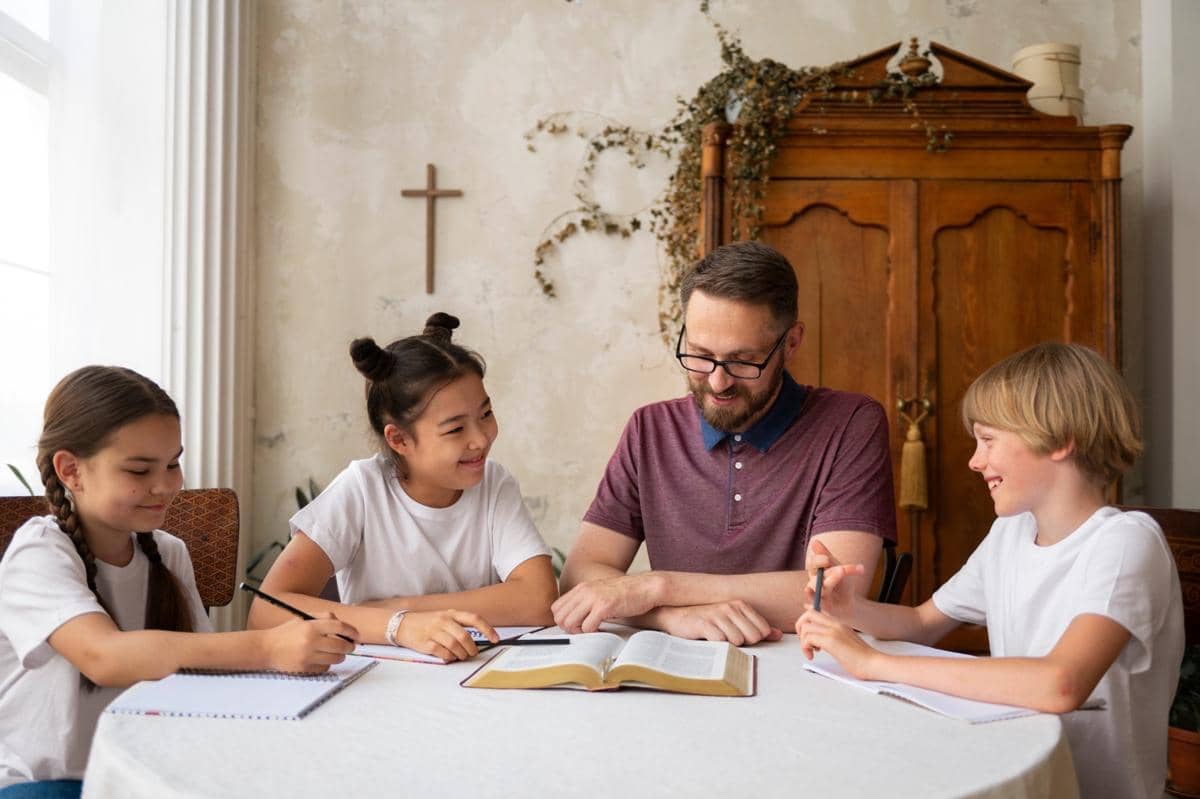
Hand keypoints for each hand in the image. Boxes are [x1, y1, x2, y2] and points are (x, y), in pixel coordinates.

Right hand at [262, 613, 358, 673]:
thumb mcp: (303, 619)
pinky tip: (323, 659)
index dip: (352, 631)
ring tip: (336, 652)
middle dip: (349, 646)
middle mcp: (310, 642)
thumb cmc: (286, 633)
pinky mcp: (305, 669)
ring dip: (339, 656)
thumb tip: (341, 622)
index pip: (339, 627)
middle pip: (341, 645)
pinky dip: (327, 664)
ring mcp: (308, 657)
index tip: (356, 635)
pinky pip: (325, 667)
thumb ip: (323, 617)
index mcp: (311, 627)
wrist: (266, 648)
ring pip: (335, 658)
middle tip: (350, 646)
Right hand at [395, 609, 496, 661]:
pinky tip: (449, 657)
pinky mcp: (426, 643)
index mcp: (451, 613)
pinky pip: (443, 653)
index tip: (495, 639)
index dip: (487, 629)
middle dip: (472, 648)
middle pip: (464, 636)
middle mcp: (443, 620)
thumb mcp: (444, 617)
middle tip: (472, 653)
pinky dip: (450, 658)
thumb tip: (476, 640)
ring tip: (461, 656)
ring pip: (455, 646)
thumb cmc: (427, 622)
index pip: (474, 618)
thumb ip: (458, 625)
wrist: (403, 624)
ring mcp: (434, 631)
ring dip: (461, 654)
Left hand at [552, 574, 659, 632]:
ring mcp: (594, 598)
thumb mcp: (601, 594)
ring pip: (570, 623)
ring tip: (592, 631)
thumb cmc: (626, 594)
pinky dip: (592, 633)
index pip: (556, 608)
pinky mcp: (604, 606)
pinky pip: (587, 626)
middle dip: (569, 629)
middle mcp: (585, 591)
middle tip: (583, 631)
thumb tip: (573, 620)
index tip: (576, 626)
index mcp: (582, 588)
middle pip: (560, 617)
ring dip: (579, 632)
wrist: (646, 587)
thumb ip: (586, 602)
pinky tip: (602, 630)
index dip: (563, 620)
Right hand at [656, 602, 782, 644]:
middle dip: (742, 643)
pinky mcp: (705, 624)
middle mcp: (730, 607)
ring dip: (727, 646)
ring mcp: (718, 615)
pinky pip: (722, 643)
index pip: (762, 630)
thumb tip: (778, 635)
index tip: (738, 636)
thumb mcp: (733, 621)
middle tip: (726, 638)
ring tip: (716, 639)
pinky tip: (708, 640)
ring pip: (738, 641)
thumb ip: (756, 627)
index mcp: (740, 605)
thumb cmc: (706, 621)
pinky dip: (716, 647)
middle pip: (753, 637)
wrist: (675, 617)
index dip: (753, 640)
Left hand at [795, 609, 880, 678]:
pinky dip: (806, 648)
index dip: (806, 621)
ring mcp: (833, 631)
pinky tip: (813, 656)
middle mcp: (835, 623)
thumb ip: (832, 636)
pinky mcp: (831, 641)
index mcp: (838, 623)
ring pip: (805, 627)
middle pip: (807, 614)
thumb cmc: (861, 658)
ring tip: (812, 652)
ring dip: (803, 642)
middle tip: (805, 642)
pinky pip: (808, 638)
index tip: (806, 635)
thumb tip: (817, 639)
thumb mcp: (845, 641)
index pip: (816, 610)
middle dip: (800, 628)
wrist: (873, 664)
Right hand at [805, 539, 863, 620]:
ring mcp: (816, 595)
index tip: (827, 558)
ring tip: (842, 572)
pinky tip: (812, 591)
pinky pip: (815, 600)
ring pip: (818, 586)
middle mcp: (813, 582)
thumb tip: (814, 541)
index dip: (818, 559)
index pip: (812, 563)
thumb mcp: (839, 568)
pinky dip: (814, 596)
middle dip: (827, 568)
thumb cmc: (842, 585)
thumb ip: (827, 556)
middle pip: (815, 573)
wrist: (849, 606)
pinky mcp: (820, 606)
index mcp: (816, 571)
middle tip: (840, 567)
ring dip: (831, 579)